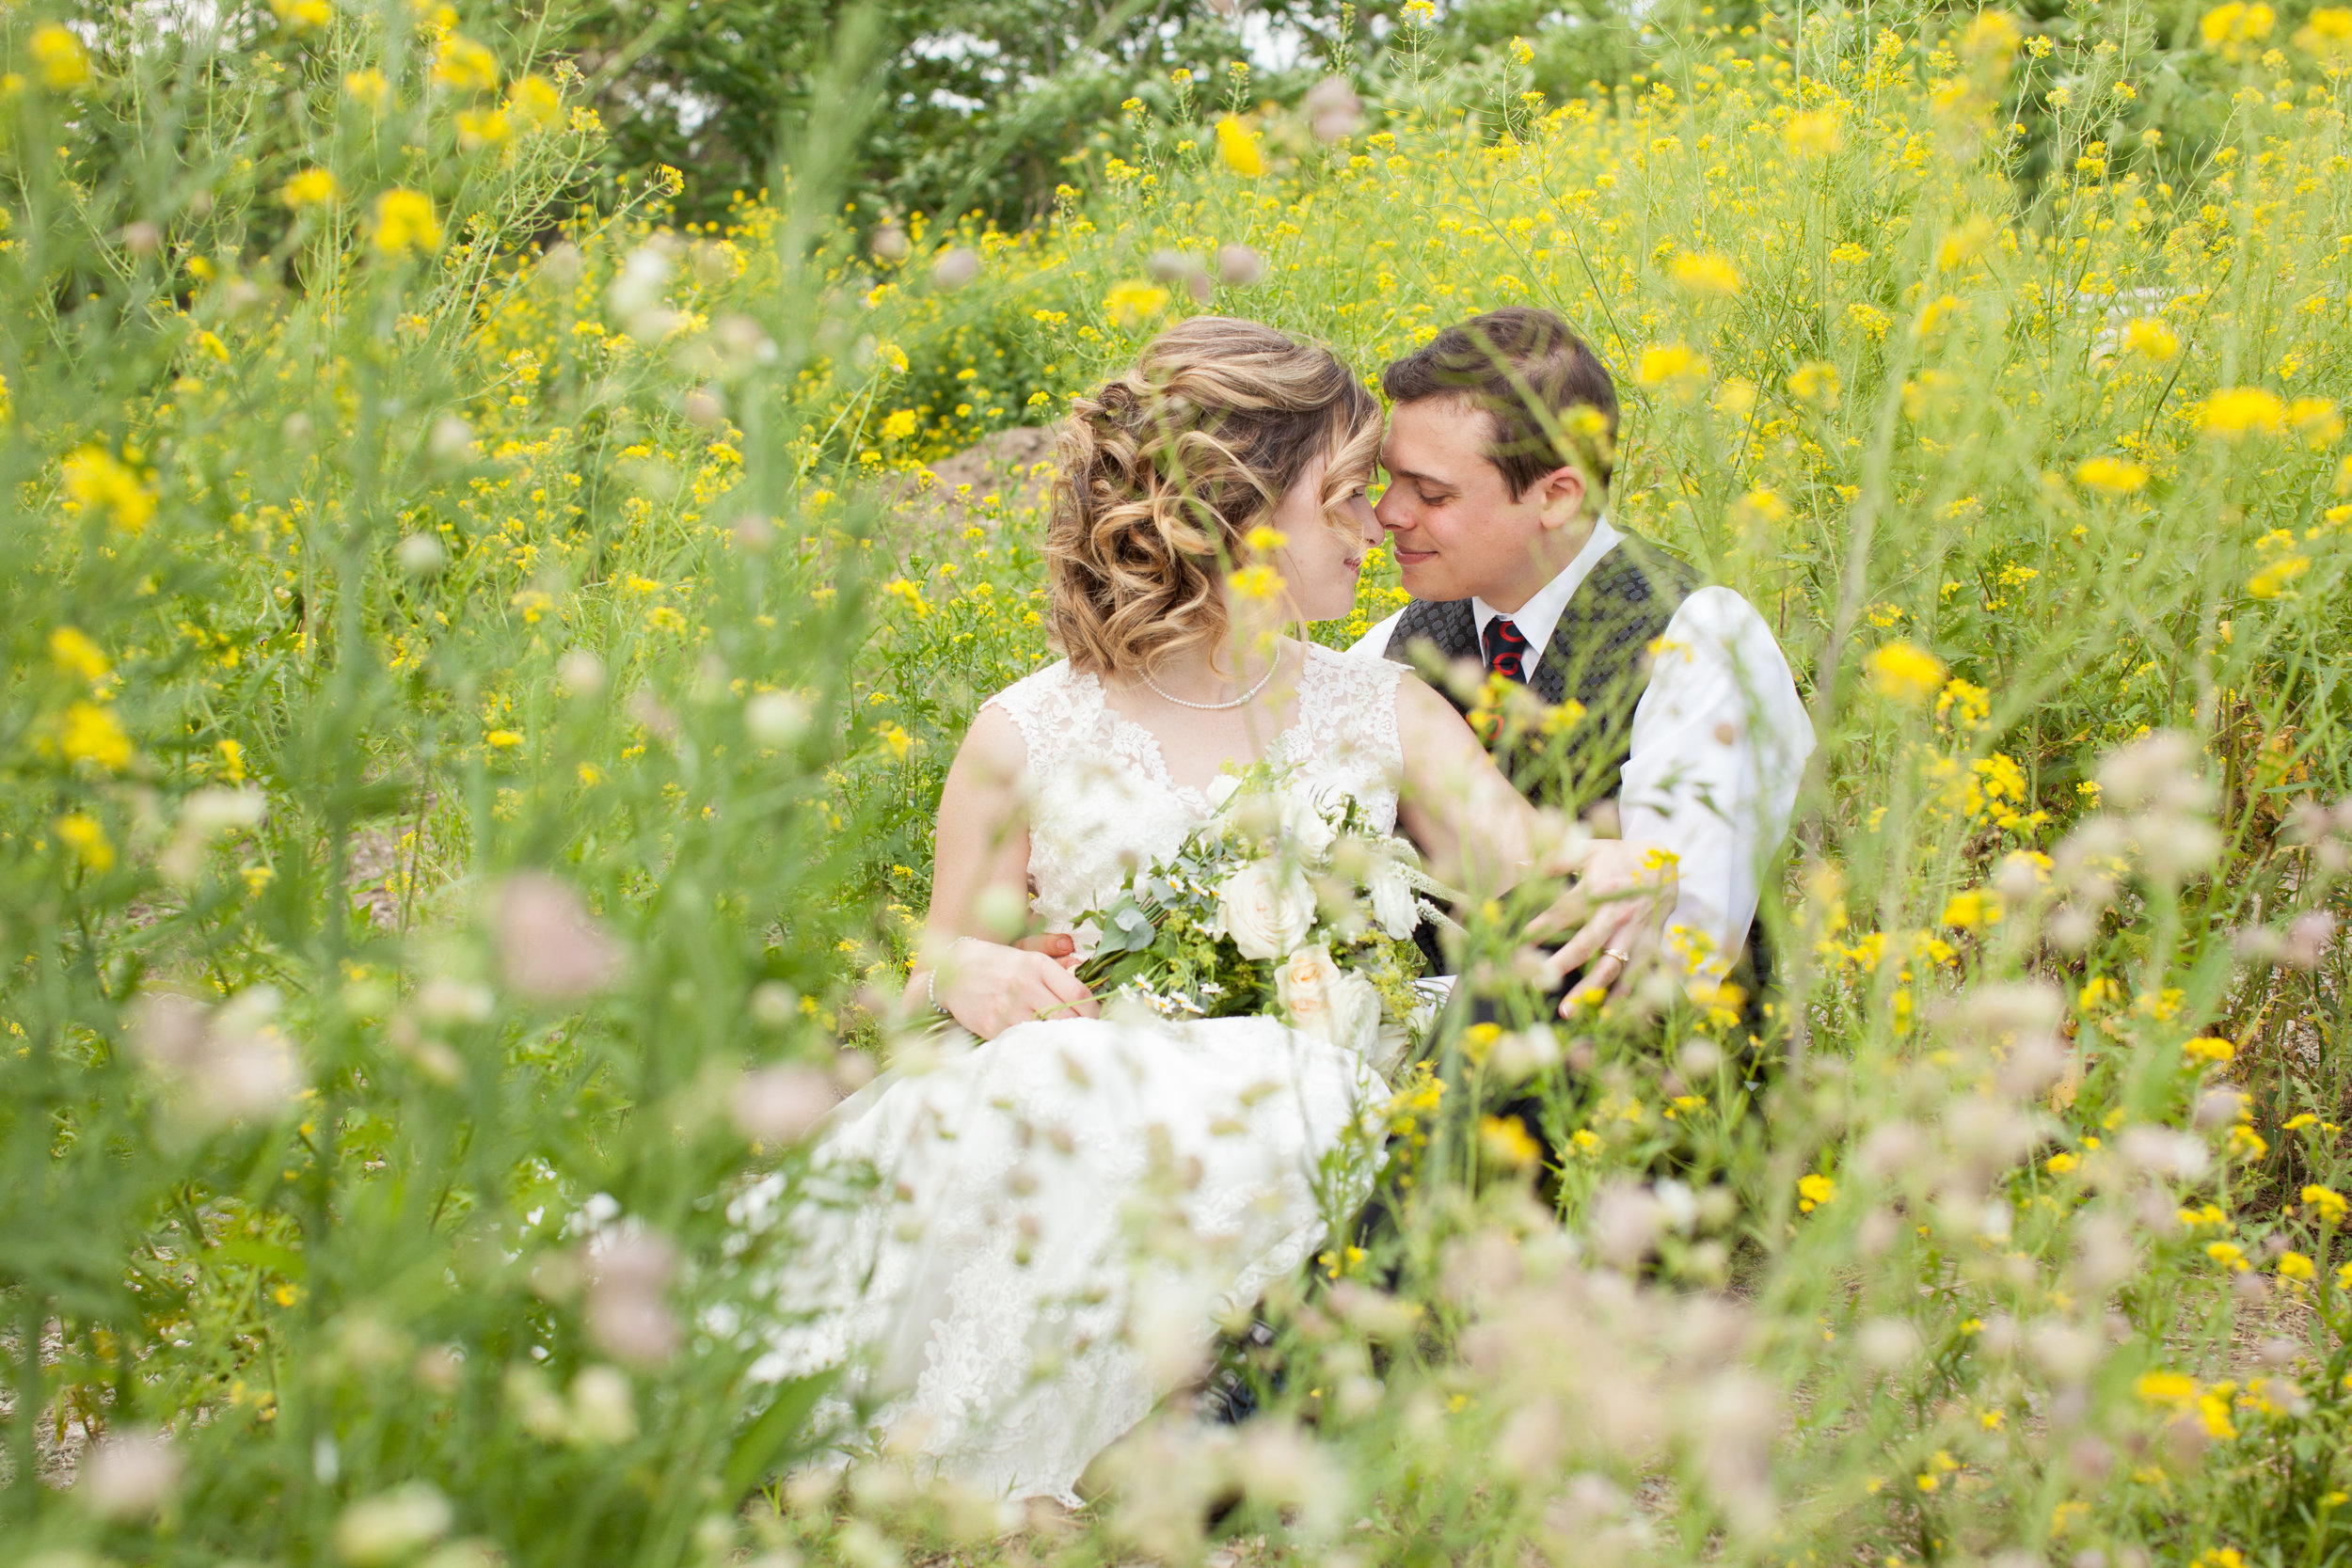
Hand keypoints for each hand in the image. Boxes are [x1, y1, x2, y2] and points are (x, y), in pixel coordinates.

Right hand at [927, 937, 1096, 1038]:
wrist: (952, 970)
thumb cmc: (996, 962)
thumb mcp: (1025, 951)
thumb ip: (1055, 958)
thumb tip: (1081, 965)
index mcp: (1037, 965)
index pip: (1077, 993)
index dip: (1093, 1011)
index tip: (1096, 1018)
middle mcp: (1025, 985)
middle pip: (1067, 1017)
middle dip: (1080, 1028)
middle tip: (1085, 1034)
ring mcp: (1008, 1007)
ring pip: (1047, 1032)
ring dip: (1058, 1039)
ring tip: (1064, 1041)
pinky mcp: (993, 1026)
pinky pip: (1023, 1041)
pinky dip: (1034, 1044)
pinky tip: (1039, 1044)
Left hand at [1523, 839, 1676, 1006]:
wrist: (1665, 867)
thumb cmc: (1617, 858)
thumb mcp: (1588, 849)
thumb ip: (1554, 860)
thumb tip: (1518, 868)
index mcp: (1601, 887)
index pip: (1566, 909)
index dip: (1542, 925)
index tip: (1519, 940)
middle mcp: (1618, 914)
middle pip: (1588, 944)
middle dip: (1562, 964)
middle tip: (1537, 981)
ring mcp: (1635, 935)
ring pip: (1612, 968)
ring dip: (1590, 991)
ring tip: (1567, 1012)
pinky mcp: (1649, 949)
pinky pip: (1636, 979)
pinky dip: (1623, 1000)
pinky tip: (1605, 1018)